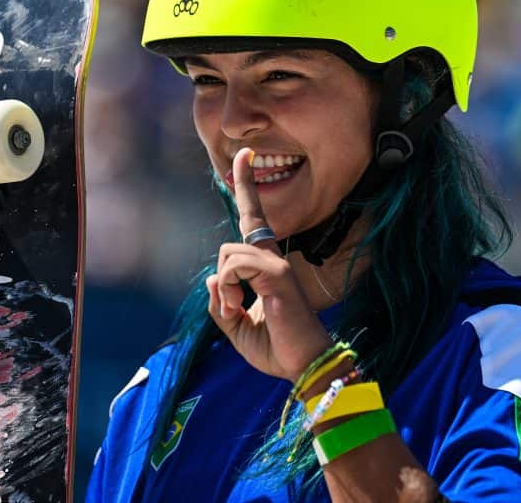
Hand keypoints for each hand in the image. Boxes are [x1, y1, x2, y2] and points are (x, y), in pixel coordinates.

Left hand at [206, 148, 333, 381]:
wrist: (306, 365)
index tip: (242, 155)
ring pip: (228, 256)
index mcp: (267, 266)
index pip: (253, 219)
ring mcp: (276, 262)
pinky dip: (231, 292)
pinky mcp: (276, 273)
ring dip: (227, 291)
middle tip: (237, 310)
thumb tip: (213, 280)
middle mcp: (273, 258)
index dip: (246, 186)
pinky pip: (233, 267)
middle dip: (224, 282)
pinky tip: (244, 309)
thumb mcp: (238, 326)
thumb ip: (223, 302)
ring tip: (242, 312)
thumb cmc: (278, 347)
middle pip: (228, 247)